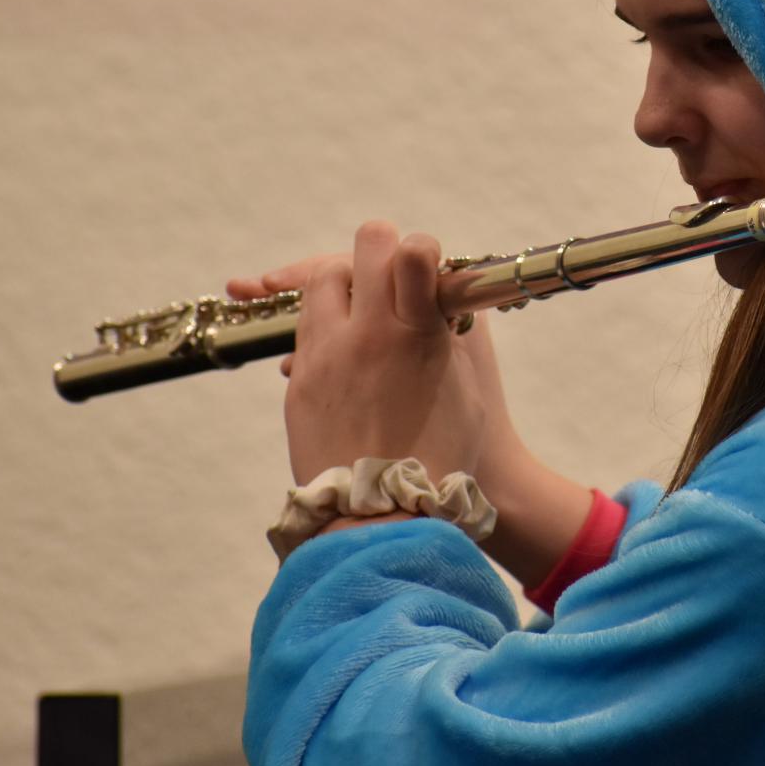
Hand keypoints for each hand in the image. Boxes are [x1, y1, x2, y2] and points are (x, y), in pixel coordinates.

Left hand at [230, 221, 526, 488]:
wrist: (383, 517)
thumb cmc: (441, 459)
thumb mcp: (464, 390)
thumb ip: (446, 335)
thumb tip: (432, 302)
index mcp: (417, 332)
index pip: (412, 251)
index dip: (420, 248)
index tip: (423, 259)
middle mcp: (366, 333)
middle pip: (362, 248)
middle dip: (379, 250)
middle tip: (387, 270)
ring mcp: (325, 354)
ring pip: (320, 281)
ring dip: (342, 284)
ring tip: (357, 307)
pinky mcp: (300, 382)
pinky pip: (303, 330)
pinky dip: (323, 330)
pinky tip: (340, 351)